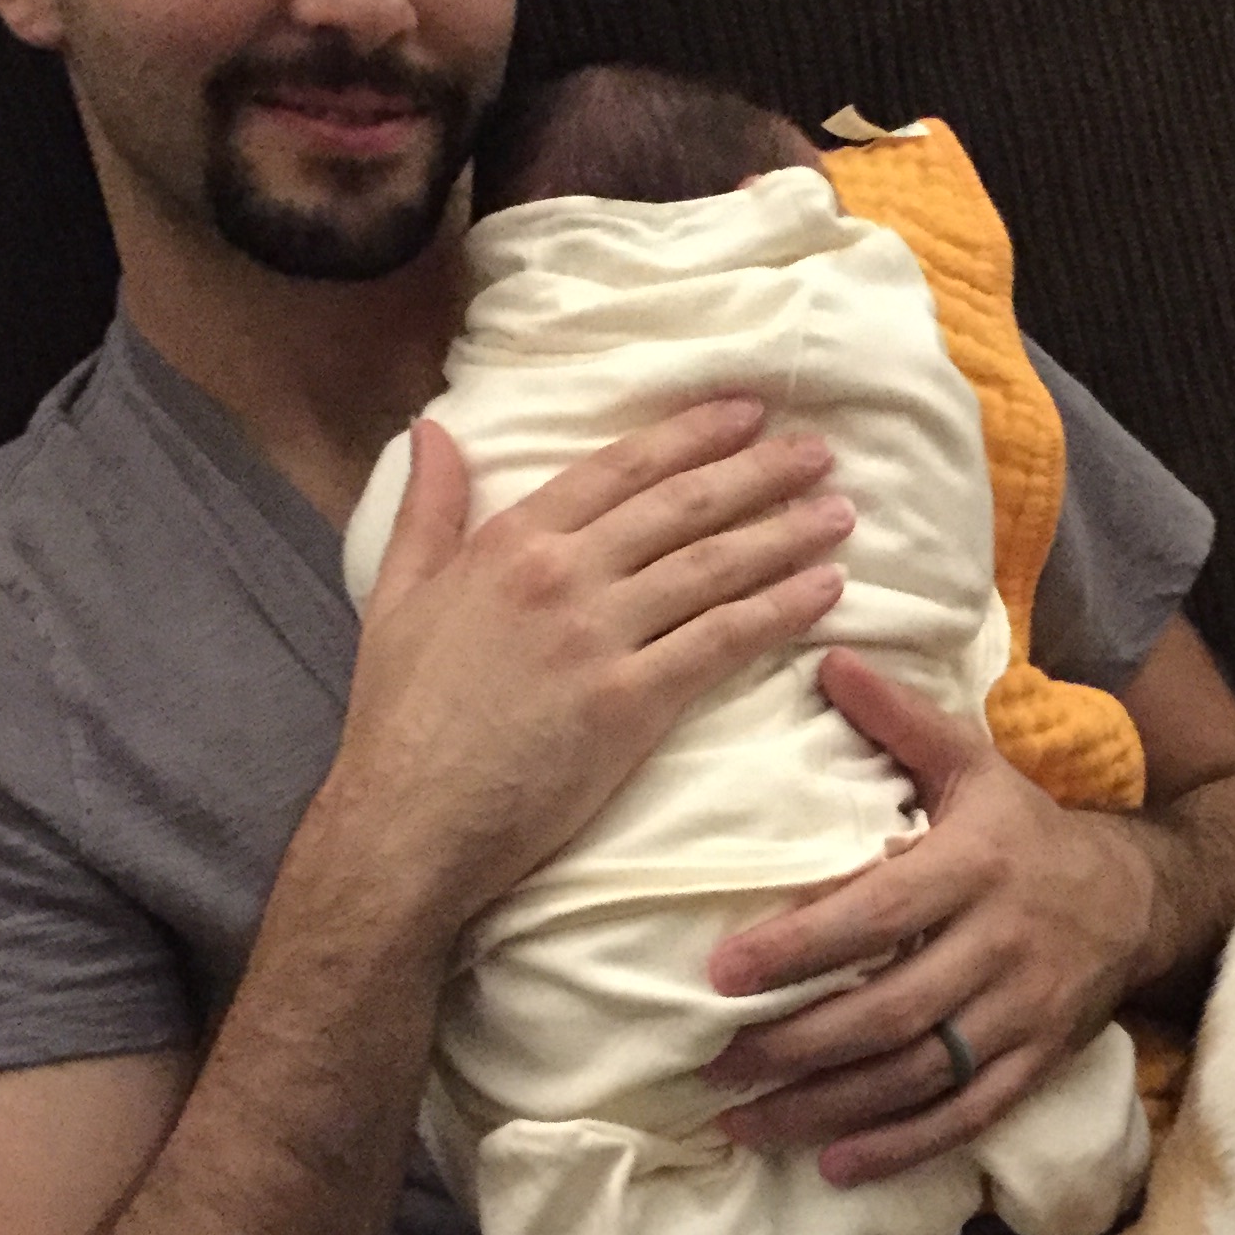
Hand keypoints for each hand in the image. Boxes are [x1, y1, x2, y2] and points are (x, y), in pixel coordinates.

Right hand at [324, 401, 852, 932]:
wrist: (406, 821)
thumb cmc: (399, 719)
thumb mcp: (396, 596)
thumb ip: (426, 510)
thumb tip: (432, 428)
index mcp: (509, 541)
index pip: (619, 468)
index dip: (691, 436)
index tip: (747, 414)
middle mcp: (561, 574)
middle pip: (681, 506)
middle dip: (758, 473)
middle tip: (818, 454)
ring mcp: (598, 636)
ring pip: (712, 566)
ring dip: (785, 535)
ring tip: (838, 514)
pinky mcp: (629, 703)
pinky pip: (720, 641)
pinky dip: (779, 611)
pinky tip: (824, 592)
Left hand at [703, 649, 1156, 1183]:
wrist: (1142, 898)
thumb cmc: (1027, 830)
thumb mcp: (974, 765)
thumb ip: (899, 721)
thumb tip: (825, 659)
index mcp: (976, 865)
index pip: (877, 913)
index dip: (799, 947)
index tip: (721, 972)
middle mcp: (1001, 945)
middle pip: (891, 1011)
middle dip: (797, 1044)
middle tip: (715, 1063)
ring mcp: (1021, 1014)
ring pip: (917, 1076)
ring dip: (826, 1108)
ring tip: (743, 1121)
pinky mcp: (1034, 1065)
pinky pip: (964, 1118)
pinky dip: (898, 1148)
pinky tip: (831, 1165)